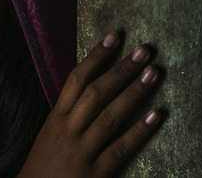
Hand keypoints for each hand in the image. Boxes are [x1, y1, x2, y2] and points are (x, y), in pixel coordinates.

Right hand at [17, 32, 161, 176]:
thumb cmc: (45, 165)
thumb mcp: (51, 132)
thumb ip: (70, 111)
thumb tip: (93, 82)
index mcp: (56, 118)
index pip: (77, 79)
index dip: (96, 56)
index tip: (114, 37)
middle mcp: (68, 131)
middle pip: (96, 93)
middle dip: (121, 69)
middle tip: (143, 51)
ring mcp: (82, 152)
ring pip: (110, 117)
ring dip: (134, 92)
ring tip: (153, 73)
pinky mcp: (96, 174)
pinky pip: (120, 149)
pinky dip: (139, 131)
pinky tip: (156, 115)